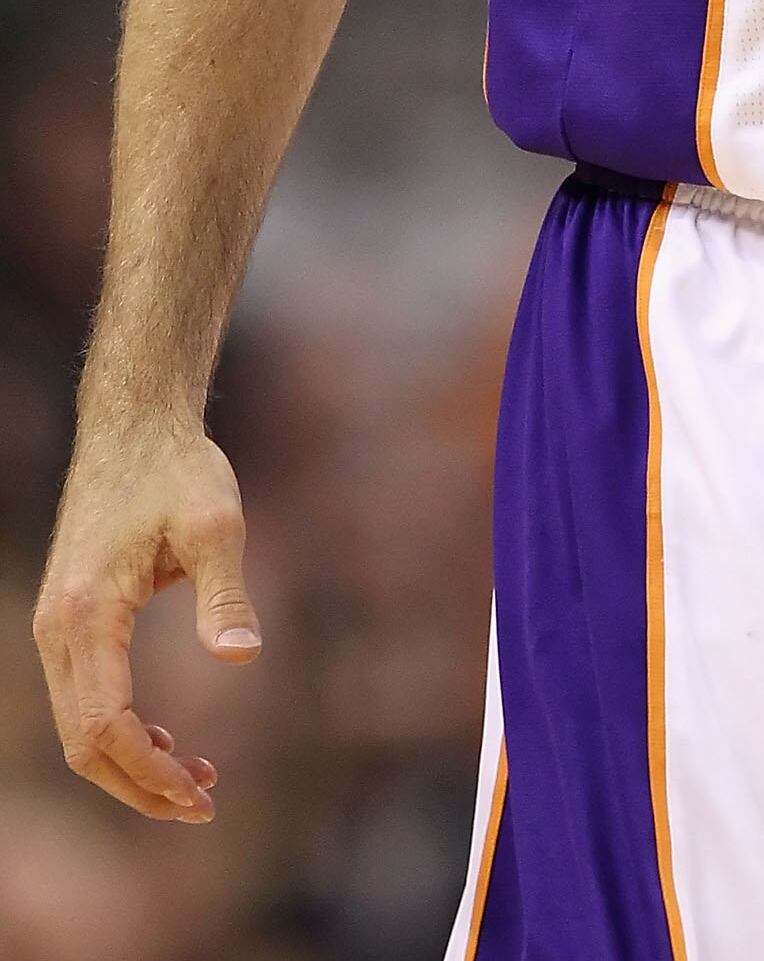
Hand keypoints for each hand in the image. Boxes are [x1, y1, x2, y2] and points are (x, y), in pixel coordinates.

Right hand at [34, 423, 261, 820]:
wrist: (133, 424)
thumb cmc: (178, 468)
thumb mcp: (216, 523)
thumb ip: (225, 593)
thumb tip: (241, 656)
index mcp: (88, 612)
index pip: (105, 724)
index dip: (149, 771)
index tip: (202, 793)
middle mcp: (58, 627)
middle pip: (82, 742)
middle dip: (141, 785)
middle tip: (204, 805)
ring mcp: (57, 625)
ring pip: (78, 727)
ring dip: (131, 763)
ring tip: (197, 779)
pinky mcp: (69, 620)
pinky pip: (83, 698)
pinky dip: (120, 731)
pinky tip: (167, 739)